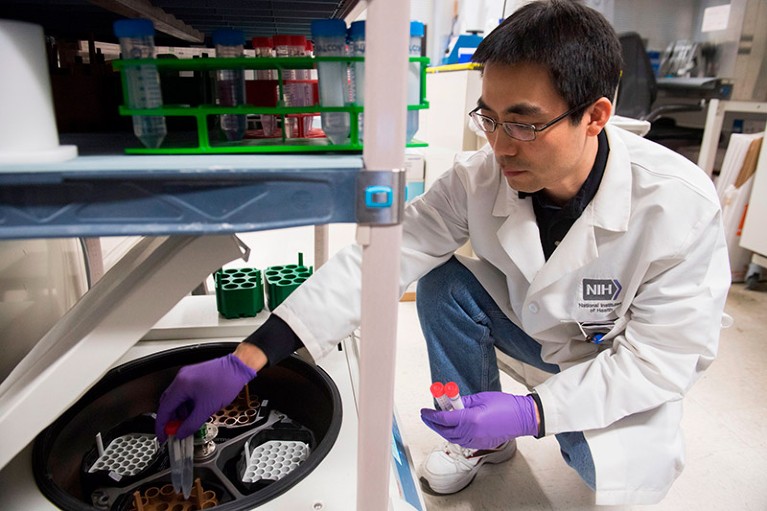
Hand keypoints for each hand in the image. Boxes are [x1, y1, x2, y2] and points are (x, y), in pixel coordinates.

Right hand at [155, 353, 256, 440]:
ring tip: (188, 423)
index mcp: (181, 385)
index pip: (164, 409)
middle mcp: (182, 378)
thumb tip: (182, 433)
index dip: (162, 425)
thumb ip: (192, 423)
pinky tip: (194, 413)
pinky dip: (187, 405)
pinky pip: (185, 394)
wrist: (239, 367)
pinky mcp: (195, 377)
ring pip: (177, 399)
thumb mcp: (207, 408)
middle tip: (175, 431)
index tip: (163, 436)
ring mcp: (188, 376)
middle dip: (171, 419)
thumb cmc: (226, 380)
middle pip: (168, 404)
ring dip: (180, 413)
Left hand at [420, 392, 537, 448]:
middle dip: (433, 423)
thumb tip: (450, 403)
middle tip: (426, 416)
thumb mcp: (481, 398)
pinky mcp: (480, 444)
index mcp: (470, 419)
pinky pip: (460, 441)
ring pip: (451, 437)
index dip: (431, 414)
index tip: (424, 411)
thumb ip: (463, 401)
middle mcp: (471, 433)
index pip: (444, 418)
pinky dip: (452, 435)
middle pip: (445, 430)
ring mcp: (475, 441)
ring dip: (442, 429)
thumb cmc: (504, 405)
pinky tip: (451, 427)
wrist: (522, 418)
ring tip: (436, 421)